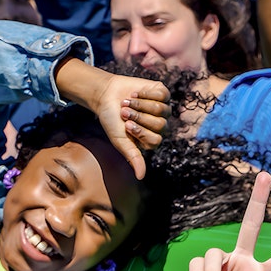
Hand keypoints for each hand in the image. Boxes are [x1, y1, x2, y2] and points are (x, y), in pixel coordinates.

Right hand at [55, 57, 170, 179]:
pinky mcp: (162, 93)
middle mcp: (160, 125)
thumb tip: (141, 176)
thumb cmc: (113, 121)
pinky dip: (145, 93)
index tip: (126, 126)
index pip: (155, 140)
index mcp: (152, 139)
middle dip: (139, 117)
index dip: (140, 132)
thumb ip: (133, 157)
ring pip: (161, 109)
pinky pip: (162, 95)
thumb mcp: (121, 141)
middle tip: (124, 112)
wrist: (106, 97)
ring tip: (126, 102)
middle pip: (160, 125)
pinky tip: (135, 93)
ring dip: (140, 105)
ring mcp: (163, 109)